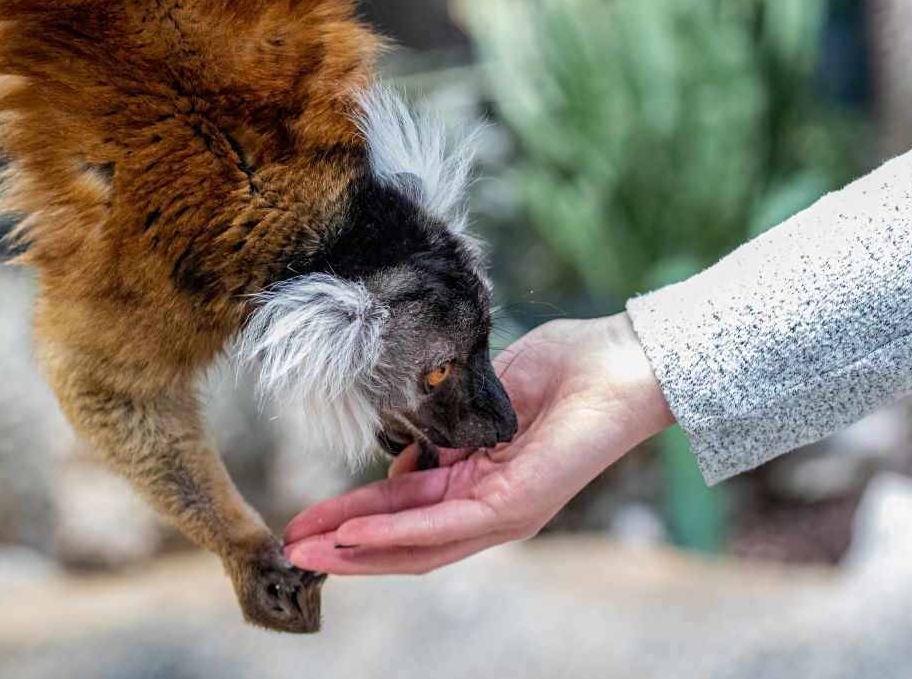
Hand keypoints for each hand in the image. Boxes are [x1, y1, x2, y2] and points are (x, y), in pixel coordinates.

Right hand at [282, 313, 674, 574]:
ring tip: (308, 550)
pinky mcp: (515, 507)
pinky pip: (444, 528)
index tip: (311, 520)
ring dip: (358, 550)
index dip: (356, 518)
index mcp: (482, 479)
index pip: (408, 510)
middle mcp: (490, 507)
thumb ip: (441, 429)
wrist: (621, 362)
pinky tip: (356, 538)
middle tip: (290, 547)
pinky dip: (395, 534)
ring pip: (418, 545)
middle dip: (343, 544)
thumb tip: (402, 456)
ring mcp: (503, 512)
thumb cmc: (567, 368)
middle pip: (404, 540)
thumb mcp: (483, 398)